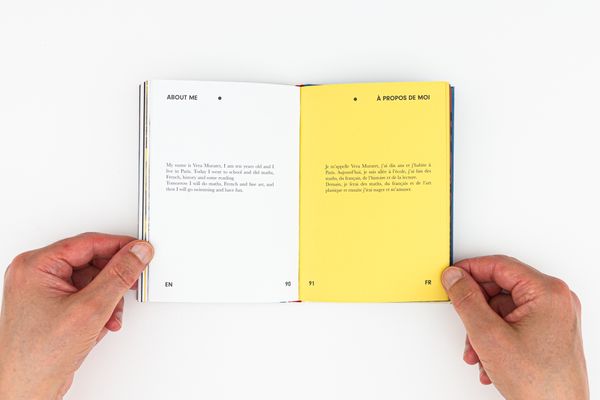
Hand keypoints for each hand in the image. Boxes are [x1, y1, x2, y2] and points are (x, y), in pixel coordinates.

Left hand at [0, 233, 153, 399]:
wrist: (25, 390)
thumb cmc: (39, 355)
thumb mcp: (91, 308)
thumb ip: (119, 275)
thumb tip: (137, 253)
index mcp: (36, 266)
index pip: (88, 243)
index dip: (119, 247)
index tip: (141, 251)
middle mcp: (36, 275)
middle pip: (91, 262)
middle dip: (113, 279)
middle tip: (132, 284)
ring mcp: (42, 291)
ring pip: (91, 280)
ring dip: (108, 298)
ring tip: (111, 315)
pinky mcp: (51, 307)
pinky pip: (84, 295)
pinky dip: (99, 308)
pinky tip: (103, 322)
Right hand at [442, 255, 587, 399]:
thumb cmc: (540, 383)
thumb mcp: (488, 335)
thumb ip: (466, 300)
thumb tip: (455, 277)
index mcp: (547, 292)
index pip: (499, 266)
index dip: (470, 270)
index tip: (451, 277)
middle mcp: (556, 300)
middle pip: (500, 288)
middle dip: (476, 309)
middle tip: (462, 319)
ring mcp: (554, 317)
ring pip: (504, 309)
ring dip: (483, 328)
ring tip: (477, 350)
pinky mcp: (550, 333)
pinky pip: (514, 323)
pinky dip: (497, 336)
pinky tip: (490, 357)